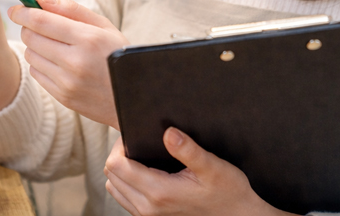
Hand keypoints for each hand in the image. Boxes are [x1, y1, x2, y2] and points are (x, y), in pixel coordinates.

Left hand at [7, 0, 126, 127]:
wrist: (135, 98)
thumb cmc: (118, 54)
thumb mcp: (103, 26)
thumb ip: (71, 10)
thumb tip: (39, 0)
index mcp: (87, 39)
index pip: (41, 21)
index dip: (23, 13)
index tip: (15, 9)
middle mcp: (75, 62)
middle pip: (31, 37)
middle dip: (28, 27)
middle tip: (37, 24)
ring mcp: (68, 83)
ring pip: (30, 55)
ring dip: (35, 46)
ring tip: (54, 45)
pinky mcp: (63, 98)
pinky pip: (36, 74)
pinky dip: (40, 64)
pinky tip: (57, 62)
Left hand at [104, 132, 295, 215]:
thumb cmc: (228, 191)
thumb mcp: (213, 167)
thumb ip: (189, 150)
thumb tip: (168, 132)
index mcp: (159, 192)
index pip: (117, 165)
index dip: (120, 145)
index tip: (134, 135)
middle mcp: (148, 207)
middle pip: (111, 175)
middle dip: (118, 154)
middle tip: (136, 142)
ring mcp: (148, 215)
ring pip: (113, 187)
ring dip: (120, 170)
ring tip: (139, 156)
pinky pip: (124, 198)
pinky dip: (125, 182)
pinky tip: (144, 172)